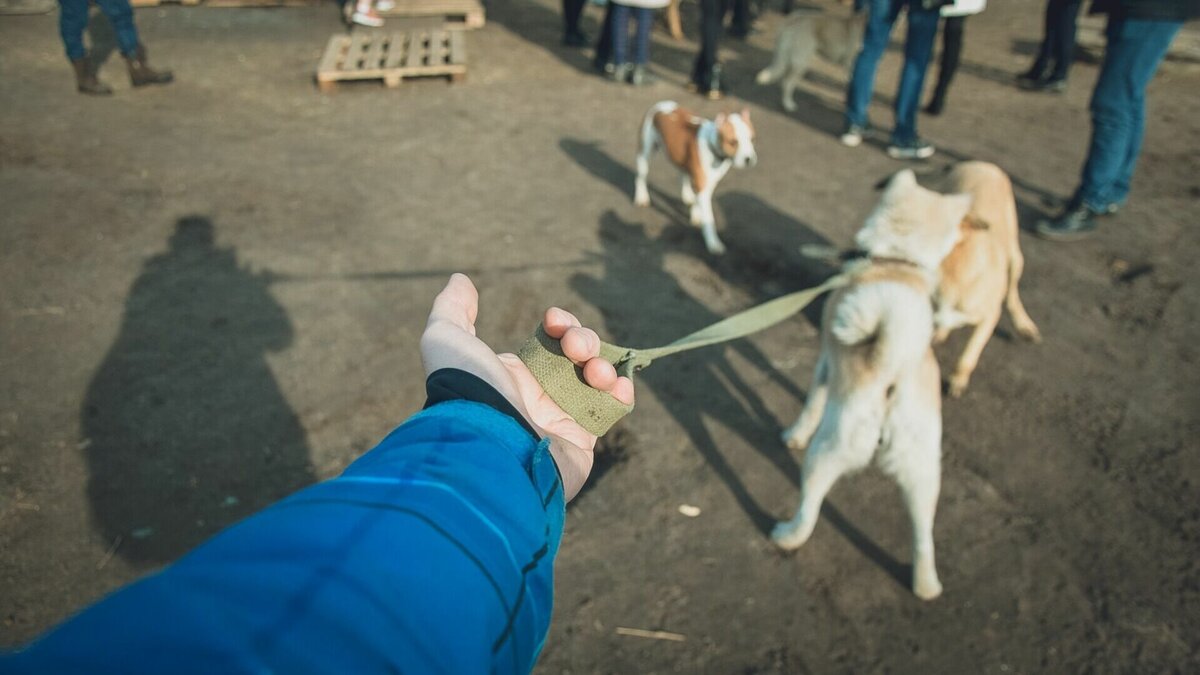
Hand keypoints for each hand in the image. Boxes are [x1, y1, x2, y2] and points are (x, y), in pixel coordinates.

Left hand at [420, 274, 634, 500]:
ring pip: (598, 380)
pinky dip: (621, 394)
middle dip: (585, 341)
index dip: (561, 323)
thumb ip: (452, 308)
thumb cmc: (468, 390)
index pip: (551, 340)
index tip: (554, 321)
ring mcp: (562, 417)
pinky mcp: (582, 440)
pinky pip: (611, 411)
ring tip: (596, 374)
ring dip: (603, 366)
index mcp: (514, 373)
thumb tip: (461, 281)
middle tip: (576, 349)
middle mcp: (538, 395)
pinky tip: (617, 387)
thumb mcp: (446, 339)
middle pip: (579, 355)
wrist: (487, 447)